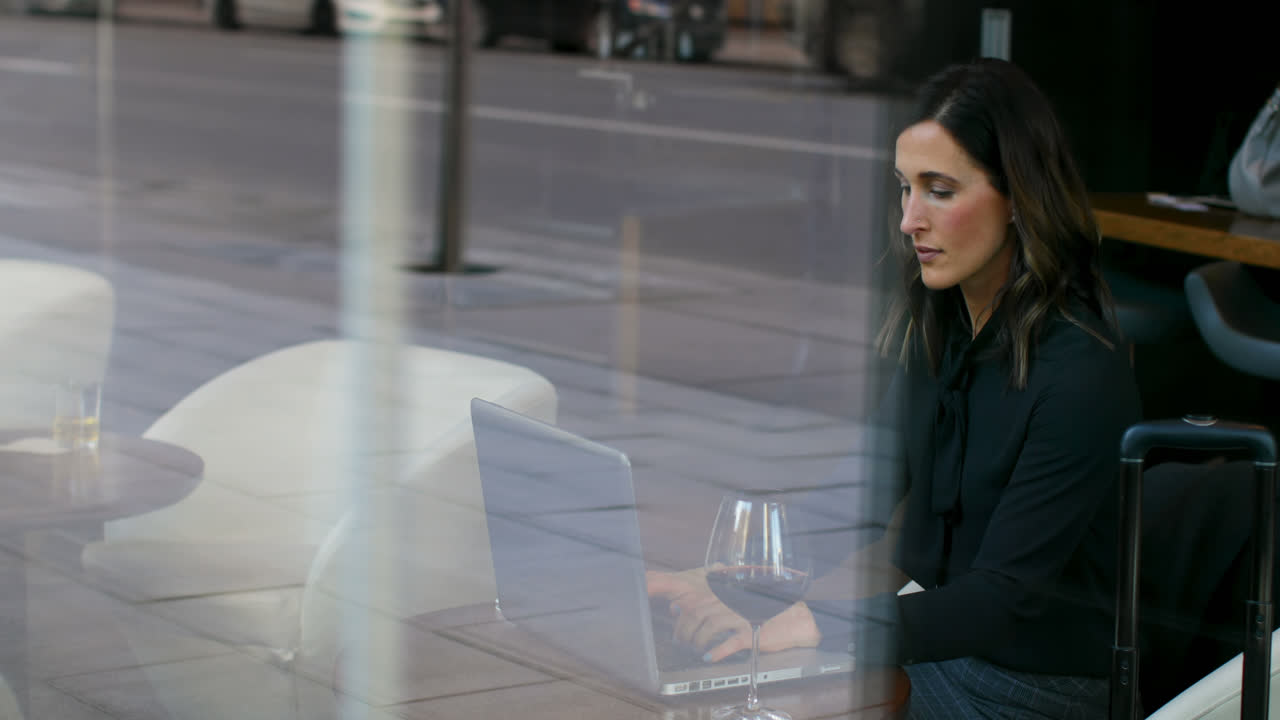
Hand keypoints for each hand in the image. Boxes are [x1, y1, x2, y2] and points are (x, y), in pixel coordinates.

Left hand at [646, 569, 820, 662]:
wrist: (794, 618)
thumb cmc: (764, 610)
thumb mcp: (737, 602)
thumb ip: (713, 604)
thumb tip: (684, 608)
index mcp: (727, 594)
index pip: (696, 600)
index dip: (682, 613)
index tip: (675, 620)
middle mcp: (731, 602)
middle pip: (697, 614)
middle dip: (684, 630)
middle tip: (681, 640)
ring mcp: (741, 616)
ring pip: (709, 626)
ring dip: (698, 640)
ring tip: (695, 649)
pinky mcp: (751, 632)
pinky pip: (730, 642)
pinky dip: (717, 651)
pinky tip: (709, 657)